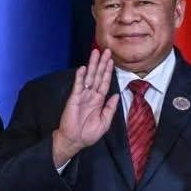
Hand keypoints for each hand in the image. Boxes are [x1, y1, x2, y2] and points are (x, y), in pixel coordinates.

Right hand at [52, 48, 118, 166]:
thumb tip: (116, 95)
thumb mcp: (105, 121)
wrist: (75, 140)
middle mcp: (91, 95)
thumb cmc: (89, 133)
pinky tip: (83, 68)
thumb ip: (110, 108)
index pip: (105, 82)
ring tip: (95, 53)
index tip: (111, 60)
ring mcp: (82, 96)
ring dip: (92, 65)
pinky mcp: (74, 99)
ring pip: (88, 77)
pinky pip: (78, 86)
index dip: (108, 71)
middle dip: (101, 63)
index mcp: (99, 100)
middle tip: (105, 50)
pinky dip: (80, 77)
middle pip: (97, 76)